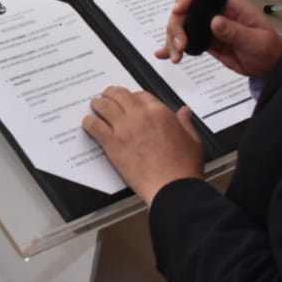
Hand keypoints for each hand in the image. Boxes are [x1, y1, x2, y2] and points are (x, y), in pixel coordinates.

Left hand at [82, 88, 203, 203]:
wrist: (172, 187)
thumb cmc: (183, 167)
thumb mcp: (193, 140)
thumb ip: (185, 123)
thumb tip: (184, 112)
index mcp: (160, 112)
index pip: (141, 95)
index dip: (133, 97)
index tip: (130, 101)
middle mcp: (140, 115)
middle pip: (119, 94)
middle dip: (111, 94)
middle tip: (106, 97)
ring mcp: (125, 128)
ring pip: (104, 106)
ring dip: (98, 104)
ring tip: (95, 106)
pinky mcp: (113, 143)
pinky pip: (95, 126)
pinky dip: (89, 122)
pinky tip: (88, 123)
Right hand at [158, 0, 281, 77]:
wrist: (270, 65)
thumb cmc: (270, 49)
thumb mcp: (256, 41)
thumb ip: (235, 31)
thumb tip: (215, 21)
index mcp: (230, 3)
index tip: (179, 10)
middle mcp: (215, 11)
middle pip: (184, 10)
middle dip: (176, 27)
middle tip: (180, 44)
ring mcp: (207, 25)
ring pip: (180, 25)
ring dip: (173, 39)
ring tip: (176, 54)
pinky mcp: (204, 38)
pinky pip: (184, 39)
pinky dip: (172, 46)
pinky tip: (164, 52)